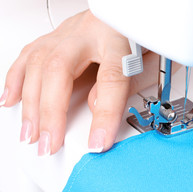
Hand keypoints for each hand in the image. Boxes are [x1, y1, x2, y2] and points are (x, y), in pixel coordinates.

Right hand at [2, 10, 136, 155]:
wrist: (127, 10)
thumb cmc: (136, 32)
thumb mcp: (146, 57)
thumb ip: (127, 82)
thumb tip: (97, 107)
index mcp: (118, 39)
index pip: (111, 78)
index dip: (104, 114)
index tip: (98, 142)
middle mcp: (88, 33)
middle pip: (60, 70)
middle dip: (51, 113)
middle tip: (49, 144)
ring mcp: (66, 33)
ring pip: (38, 63)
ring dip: (30, 104)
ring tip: (30, 134)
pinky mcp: (55, 36)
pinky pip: (28, 55)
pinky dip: (16, 80)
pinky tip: (11, 101)